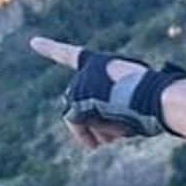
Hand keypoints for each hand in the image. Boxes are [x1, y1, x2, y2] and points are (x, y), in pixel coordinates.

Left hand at [30, 36, 147, 148]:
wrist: (149, 97)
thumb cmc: (152, 94)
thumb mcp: (134, 92)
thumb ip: (113, 99)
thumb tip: (105, 126)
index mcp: (97, 63)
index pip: (70, 55)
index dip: (50, 48)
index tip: (33, 43)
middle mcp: (83, 74)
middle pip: (79, 103)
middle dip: (92, 122)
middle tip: (105, 137)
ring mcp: (78, 89)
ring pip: (79, 118)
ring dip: (96, 130)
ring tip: (114, 134)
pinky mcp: (77, 106)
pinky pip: (78, 127)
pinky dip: (86, 136)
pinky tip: (99, 142)